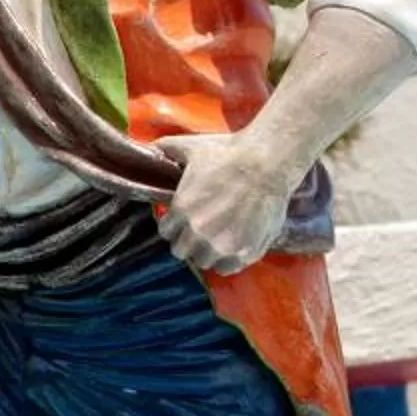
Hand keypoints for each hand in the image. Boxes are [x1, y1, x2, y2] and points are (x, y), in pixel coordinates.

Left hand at [158, 134, 298, 274]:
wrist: (268, 162)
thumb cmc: (229, 152)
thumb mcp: (191, 146)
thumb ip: (165, 149)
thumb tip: (148, 148)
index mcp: (181, 210)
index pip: (166, 233)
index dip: (174, 226)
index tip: (185, 220)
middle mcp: (198, 232)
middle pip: (181, 251)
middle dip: (188, 241)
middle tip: (201, 230)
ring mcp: (222, 245)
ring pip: (204, 262)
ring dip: (208, 252)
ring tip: (218, 239)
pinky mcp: (245, 252)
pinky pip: (228, 268)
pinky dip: (229, 260)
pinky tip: (234, 246)